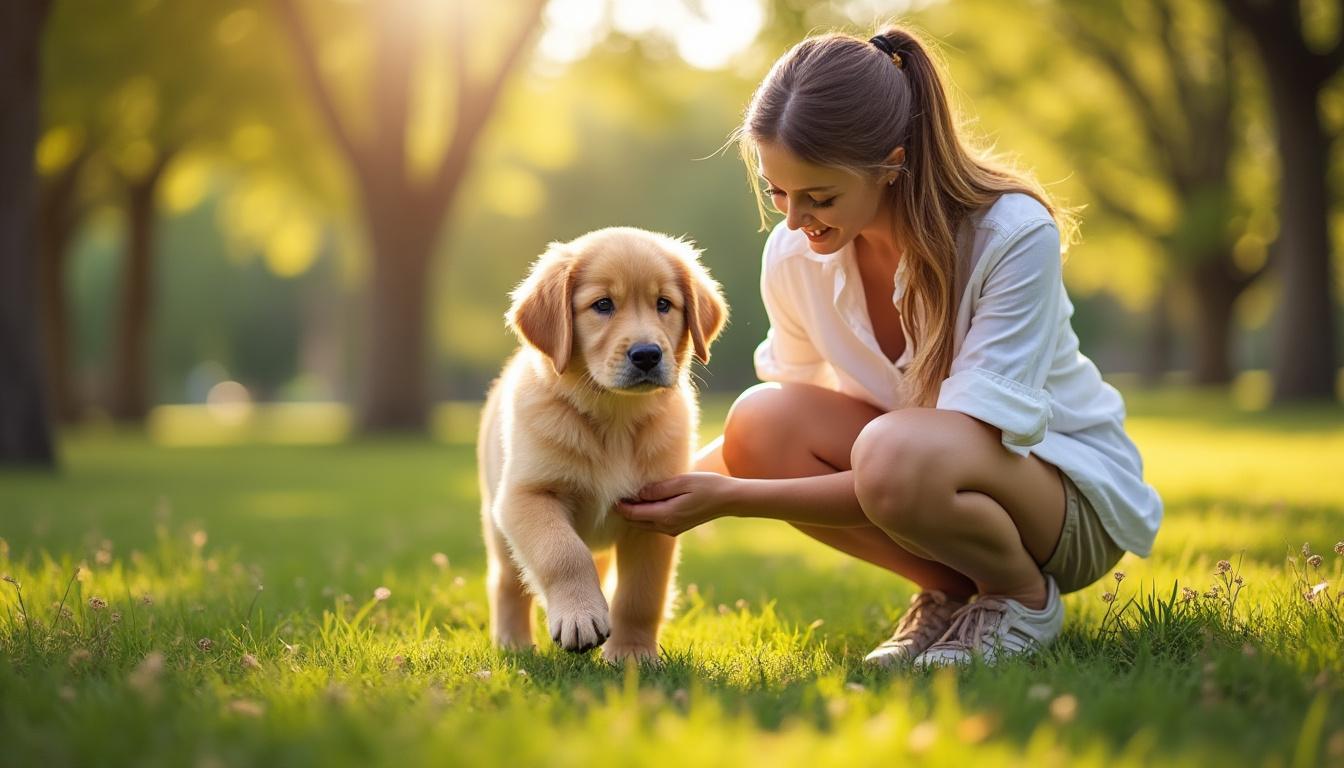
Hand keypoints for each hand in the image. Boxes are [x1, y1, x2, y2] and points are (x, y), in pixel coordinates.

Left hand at [617, 472, 739, 535]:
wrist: (728, 500)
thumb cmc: (707, 486)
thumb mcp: (682, 482)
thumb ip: (658, 489)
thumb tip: (638, 493)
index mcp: (666, 515)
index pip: (634, 513)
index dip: (620, 506)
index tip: (611, 496)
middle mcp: (667, 526)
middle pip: (636, 522)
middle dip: (624, 512)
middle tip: (613, 498)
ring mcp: (672, 529)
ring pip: (644, 525)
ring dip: (634, 514)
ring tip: (624, 500)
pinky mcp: (677, 527)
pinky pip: (653, 524)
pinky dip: (644, 516)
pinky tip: (643, 504)